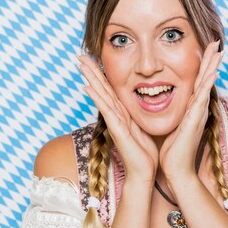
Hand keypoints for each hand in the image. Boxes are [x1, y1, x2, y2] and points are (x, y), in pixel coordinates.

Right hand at [77, 54, 158, 183]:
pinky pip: (106, 111)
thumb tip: (147, 105)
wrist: (145, 173)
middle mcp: (116, 116)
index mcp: (124, 114)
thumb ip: (141, 117)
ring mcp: (115, 123)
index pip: (111, 90)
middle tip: (80, 54)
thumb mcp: (144, 128)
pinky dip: (97, 99)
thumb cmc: (146, 154)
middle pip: (102, 89)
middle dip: (92, 71)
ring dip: (91, 79)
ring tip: (81, 64)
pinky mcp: (117, 131)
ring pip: (101, 96)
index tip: (95, 58)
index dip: (103, 75)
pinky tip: (87, 87)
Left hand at [159, 40, 222, 184]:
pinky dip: (207, 85)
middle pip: (205, 80)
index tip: (205, 49)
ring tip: (219, 51)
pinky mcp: (194, 121)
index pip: (197, 82)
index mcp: (191, 110)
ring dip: (213, 67)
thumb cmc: (173, 151)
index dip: (202, 66)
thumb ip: (173, 115)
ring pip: (206, 85)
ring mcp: (198, 114)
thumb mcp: (172, 126)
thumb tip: (165, 105)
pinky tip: (212, 73)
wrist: (176, 170)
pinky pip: (201, 99)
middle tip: (217, 42)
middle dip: (211, 61)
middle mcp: (197, 109)